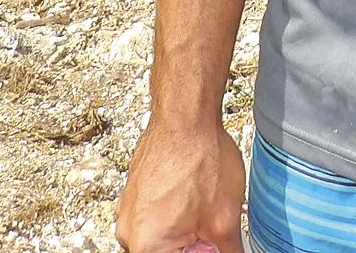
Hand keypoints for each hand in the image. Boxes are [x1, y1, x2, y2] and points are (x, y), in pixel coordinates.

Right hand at [113, 117, 246, 252]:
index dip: (202, 251)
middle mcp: (129, 232)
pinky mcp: (134, 196)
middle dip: (193, 246)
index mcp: (147, 245)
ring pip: (162, 238)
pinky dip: (176, 216)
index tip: (212, 244)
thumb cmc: (199, 156)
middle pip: (167, 252)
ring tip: (204, 208)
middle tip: (210, 227)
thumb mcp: (224, 219)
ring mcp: (128, 212)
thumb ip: (227, 251)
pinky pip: (155, 218)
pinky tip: (194, 197)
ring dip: (184, 233)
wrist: (185, 115)